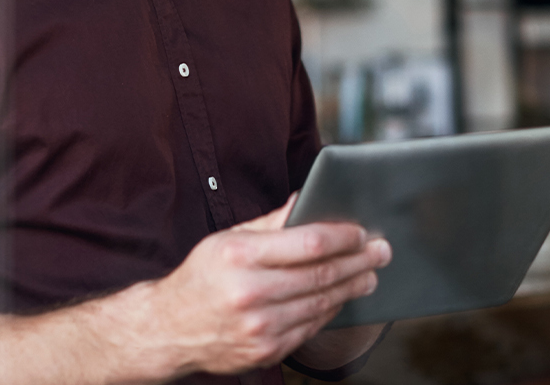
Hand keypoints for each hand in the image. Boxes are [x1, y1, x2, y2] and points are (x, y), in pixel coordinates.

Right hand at [134, 194, 392, 376]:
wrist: (167, 330)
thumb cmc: (201, 278)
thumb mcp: (227, 239)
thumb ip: (270, 222)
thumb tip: (307, 198)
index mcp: (240, 257)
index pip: (308, 243)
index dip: (343, 237)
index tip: (362, 232)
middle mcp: (250, 293)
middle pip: (322, 275)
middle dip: (359, 262)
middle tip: (382, 252)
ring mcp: (259, 327)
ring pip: (321, 304)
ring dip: (352, 288)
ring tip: (369, 275)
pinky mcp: (265, 351)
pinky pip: (310, 328)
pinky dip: (330, 311)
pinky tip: (341, 298)